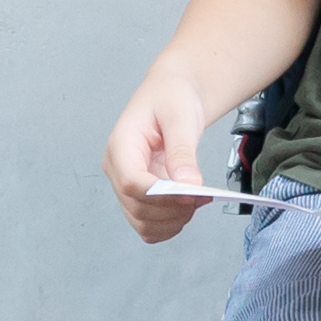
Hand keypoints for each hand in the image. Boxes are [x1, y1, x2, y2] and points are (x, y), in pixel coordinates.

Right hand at [105, 71, 222, 240]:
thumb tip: (188, 185)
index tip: (191, 194)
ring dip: (172, 220)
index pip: (131, 182)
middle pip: (137, 207)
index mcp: (120, 146)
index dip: (160, 195)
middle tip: (203, 196)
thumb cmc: (171, 99)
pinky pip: (148, 225)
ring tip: (196, 200)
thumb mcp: (181, 117)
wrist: (171, 96)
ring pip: (142, 223)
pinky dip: (169, 224)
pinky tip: (187, 207)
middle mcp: (117, 169)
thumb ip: (182, 151)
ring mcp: (125, 185)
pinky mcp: (138, 196)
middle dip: (172, 209)